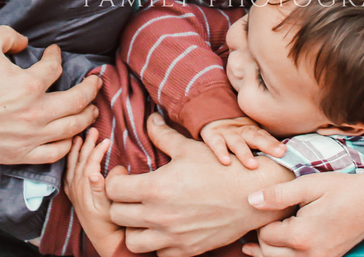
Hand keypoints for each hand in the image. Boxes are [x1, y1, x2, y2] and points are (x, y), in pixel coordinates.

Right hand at [0, 25, 101, 163]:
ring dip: (87, 116)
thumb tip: (26, 42)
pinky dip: (68, 145)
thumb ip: (10, 35)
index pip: (56, 67)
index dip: (57, 56)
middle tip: (96, 81)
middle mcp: (34, 113)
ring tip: (93, 109)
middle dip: (92, 88)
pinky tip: (72, 136)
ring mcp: (28, 137)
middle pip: (78, 101)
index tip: (54, 52)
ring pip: (72, 129)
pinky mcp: (18, 155)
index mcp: (28, 85)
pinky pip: (54, 154)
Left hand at [65, 128, 124, 256]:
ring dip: (76, 150)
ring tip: (78, 138)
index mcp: (85, 188)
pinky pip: (68, 174)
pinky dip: (70, 163)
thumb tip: (95, 173)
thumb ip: (101, 189)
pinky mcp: (74, 195)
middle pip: (80, 161)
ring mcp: (74, 192)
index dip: (97, 150)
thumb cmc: (110, 221)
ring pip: (72, 166)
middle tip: (93, 130)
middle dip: (86, 144)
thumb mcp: (109, 206)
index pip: (90, 163)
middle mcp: (76, 189)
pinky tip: (72, 158)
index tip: (107, 139)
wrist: (103, 237)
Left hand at [105, 113, 294, 256]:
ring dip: (133, 227)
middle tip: (130, 192)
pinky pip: (157, 252)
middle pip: (116, 216)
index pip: (112, 190)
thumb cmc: (220, 166)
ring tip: (143, 213)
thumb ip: (163, 135)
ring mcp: (171, 237)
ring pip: (131, 241)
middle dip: (119, 202)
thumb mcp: (188, 147)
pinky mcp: (185, 250)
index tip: (122, 174)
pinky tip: (165, 226)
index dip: (113, 179)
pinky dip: (156, 241)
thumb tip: (149, 119)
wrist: (250, 193)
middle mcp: (158, 216)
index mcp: (155, 188)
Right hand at [200, 116, 285, 168]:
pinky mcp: (212, 135)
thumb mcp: (248, 135)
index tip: (285, 151)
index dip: (274, 143)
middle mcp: (241, 131)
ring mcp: (227, 133)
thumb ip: (262, 144)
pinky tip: (226, 161)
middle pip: (256, 137)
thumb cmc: (235, 132)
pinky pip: (216, 145)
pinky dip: (220, 152)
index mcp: (252, 131)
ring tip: (252, 165)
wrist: (210, 115)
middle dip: (268, 146)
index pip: (265, 136)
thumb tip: (283, 157)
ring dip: (245, 154)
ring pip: (238, 143)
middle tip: (279, 153)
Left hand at [244, 172, 363, 256]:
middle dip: (261, 239)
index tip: (263, 207)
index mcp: (301, 236)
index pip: (265, 236)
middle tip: (258, 222)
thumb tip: (250, 200)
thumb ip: (278, 195)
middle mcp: (309, 256)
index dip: (260, 221)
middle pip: (269, 255)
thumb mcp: (308, 185)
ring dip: (268, 253)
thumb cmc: (340, 189)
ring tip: (253, 243)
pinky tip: (276, 248)